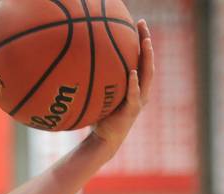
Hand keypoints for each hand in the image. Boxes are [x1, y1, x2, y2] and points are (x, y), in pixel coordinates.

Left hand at [91, 20, 154, 151]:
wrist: (103, 139)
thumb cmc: (99, 116)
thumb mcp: (98, 94)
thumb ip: (96, 79)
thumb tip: (76, 61)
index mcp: (135, 84)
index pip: (140, 58)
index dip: (141, 40)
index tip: (138, 23)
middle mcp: (141, 89)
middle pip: (147, 61)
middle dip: (146, 41)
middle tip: (143, 25)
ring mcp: (139, 99)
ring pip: (147, 75)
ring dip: (147, 58)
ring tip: (145, 42)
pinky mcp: (132, 110)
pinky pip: (134, 95)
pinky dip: (134, 84)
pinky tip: (131, 73)